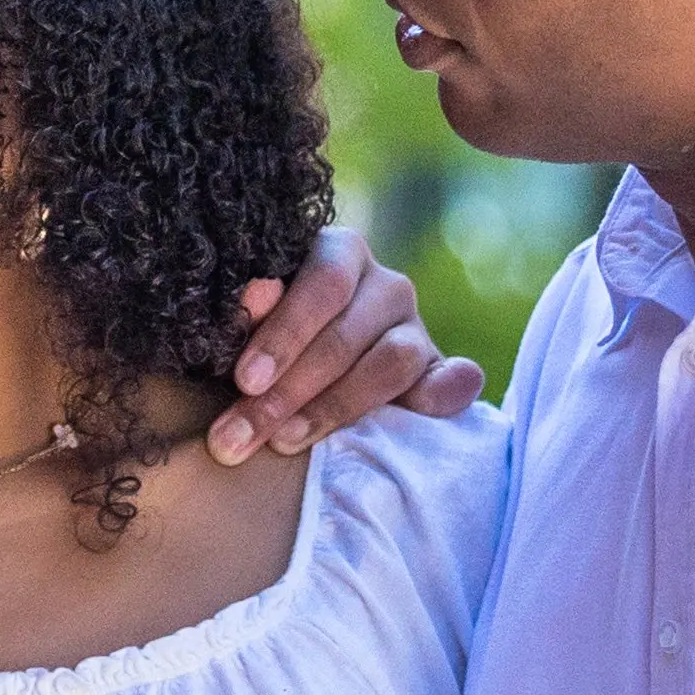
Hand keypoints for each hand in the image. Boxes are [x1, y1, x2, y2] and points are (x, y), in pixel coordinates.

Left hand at [214, 228, 481, 464]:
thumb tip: (252, 295)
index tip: (243, 382)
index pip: (324, 284)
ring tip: (284, 442)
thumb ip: (251, 315)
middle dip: (288, 392)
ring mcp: (416, 326)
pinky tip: (418, 412)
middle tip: (240, 436)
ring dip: (334, 408)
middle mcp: (384, 284)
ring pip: (391, 362)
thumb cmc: (262, 343)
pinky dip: (442, 396)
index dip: (284, 334)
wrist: (307, 370)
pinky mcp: (439, 369)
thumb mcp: (250, 325)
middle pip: (346, 335)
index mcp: (338, 253)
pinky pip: (454, 380)